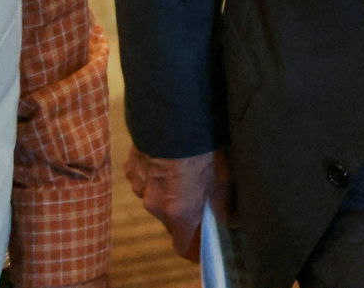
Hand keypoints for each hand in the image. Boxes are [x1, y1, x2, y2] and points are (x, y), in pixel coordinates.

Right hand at [125, 146, 229, 261]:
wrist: (175, 114)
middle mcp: (154, 205)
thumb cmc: (205, 147)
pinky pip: (145, 178)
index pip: (183, 248)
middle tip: (201, 195)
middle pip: (171, 221)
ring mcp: (139, 184)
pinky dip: (157, 174)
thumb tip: (232, 221)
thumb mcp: (224, 177)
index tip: (205, 243)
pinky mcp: (131, 165)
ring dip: (169, 191)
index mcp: (179, 212)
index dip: (195, 248)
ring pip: (156, 198)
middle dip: (186, 214)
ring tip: (185, 169)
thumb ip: (224, 204)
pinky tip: (170, 155)